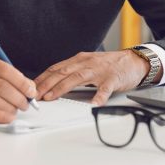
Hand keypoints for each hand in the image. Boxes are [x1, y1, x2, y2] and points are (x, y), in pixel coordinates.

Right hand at [0, 54, 36, 123]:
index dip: (21, 81)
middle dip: (18, 97)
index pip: (4, 69)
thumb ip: (3, 75)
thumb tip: (28, 86)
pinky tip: (7, 118)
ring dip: (9, 107)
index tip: (31, 91)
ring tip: (16, 111)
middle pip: (1, 86)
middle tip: (25, 104)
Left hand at [34, 50, 154, 105]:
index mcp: (79, 60)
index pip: (56, 68)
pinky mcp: (113, 78)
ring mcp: (100, 70)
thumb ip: (73, 72)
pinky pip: (105, 88)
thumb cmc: (110, 65)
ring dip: (62, 87)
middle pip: (63, 72)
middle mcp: (87, 63)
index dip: (42, 78)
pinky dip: (99, 96)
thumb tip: (53, 83)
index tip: (31, 87)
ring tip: (52, 96)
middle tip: (35, 95)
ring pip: (78, 78)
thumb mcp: (88, 64)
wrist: (134, 60)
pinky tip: (94, 103)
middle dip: (46, 84)